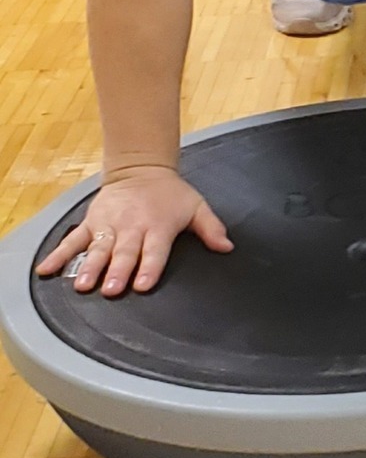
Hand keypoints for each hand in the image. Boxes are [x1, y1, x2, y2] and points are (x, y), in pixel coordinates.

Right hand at [34, 165, 232, 295]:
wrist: (141, 168)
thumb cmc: (170, 194)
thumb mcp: (196, 206)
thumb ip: (211, 228)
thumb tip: (227, 247)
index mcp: (158, 226)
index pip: (155, 250)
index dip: (150, 267)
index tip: (144, 284)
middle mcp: (132, 227)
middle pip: (124, 252)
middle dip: (118, 271)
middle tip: (111, 290)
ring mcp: (108, 225)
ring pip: (98, 249)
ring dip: (90, 267)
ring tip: (83, 285)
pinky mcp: (91, 223)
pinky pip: (73, 240)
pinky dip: (58, 255)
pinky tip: (46, 270)